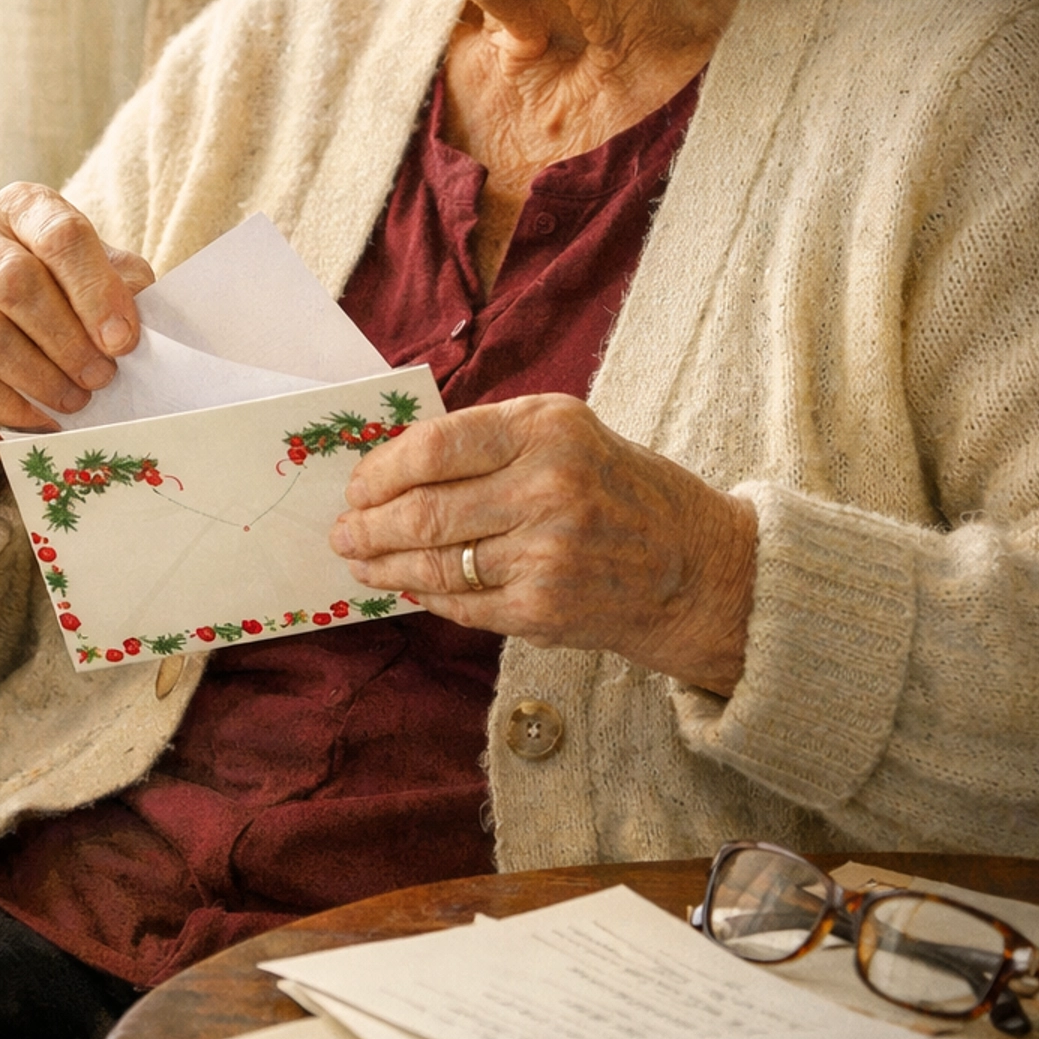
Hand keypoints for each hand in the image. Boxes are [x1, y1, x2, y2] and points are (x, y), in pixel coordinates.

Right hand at [0, 184, 152, 534]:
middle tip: (102, 378)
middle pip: (17, 282)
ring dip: (40, 375)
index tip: (124, 341)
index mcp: (21, 208)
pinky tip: (40, 416)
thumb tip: (140, 312)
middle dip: (68, 339)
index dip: (97, 290)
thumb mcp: (91, 283)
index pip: (61, 233)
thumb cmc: (52, 303)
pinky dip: (8, 403)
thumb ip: (119, 285)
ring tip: (76, 401)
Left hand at [328, 394, 756, 695]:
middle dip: (369, 524)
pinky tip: (406, 587)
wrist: (696, 568)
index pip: (435, 446)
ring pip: (435, 563)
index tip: (358, 484)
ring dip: (384, 566)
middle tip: (343, 530)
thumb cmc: (620, 491)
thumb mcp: (567, 433)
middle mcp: (548, 487)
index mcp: (547, 429)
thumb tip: (393, 463)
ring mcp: (546, 554)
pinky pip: (460, 603)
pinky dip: (424, 596)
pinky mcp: (543, 609)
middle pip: (425, 511)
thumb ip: (488, 440)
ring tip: (359, 561)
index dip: (382, 469)